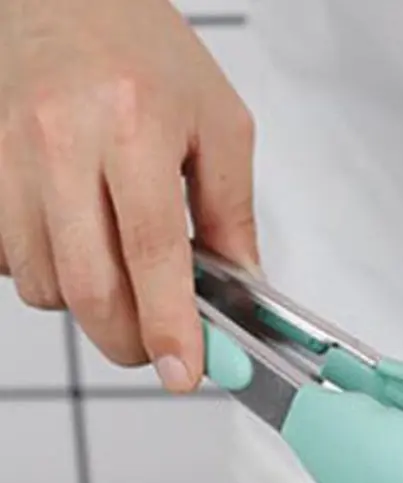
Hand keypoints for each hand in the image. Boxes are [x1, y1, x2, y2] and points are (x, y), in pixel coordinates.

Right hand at [0, 0, 258, 390]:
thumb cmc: (145, 52)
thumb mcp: (219, 125)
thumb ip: (231, 214)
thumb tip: (242, 290)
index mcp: (134, 125)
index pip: (152, 252)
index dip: (170, 325)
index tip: (184, 373)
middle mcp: (60, 140)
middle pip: (89, 285)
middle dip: (129, 339)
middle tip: (158, 346)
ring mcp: (9, 154)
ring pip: (43, 283)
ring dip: (88, 306)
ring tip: (121, 275)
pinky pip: (9, 260)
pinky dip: (49, 275)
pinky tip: (78, 245)